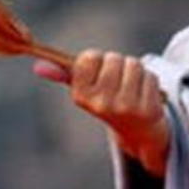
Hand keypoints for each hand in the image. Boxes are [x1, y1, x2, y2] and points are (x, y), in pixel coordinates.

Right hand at [33, 50, 169, 176]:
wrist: (137, 131)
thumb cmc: (109, 100)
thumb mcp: (85, 88)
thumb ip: (64, 74)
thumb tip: (38, 66)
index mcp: (81, 96)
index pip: (89, 57)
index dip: (98, 59)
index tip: (100, 71)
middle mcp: (100, 104)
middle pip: (114, 58)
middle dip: (119, 64)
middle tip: (119, 81)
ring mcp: (125, 107)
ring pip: (134, 65)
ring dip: (136, 71)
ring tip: (132, 87)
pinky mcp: (147, 109)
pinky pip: (150, 77)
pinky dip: (150, 81)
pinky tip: (145, 95)